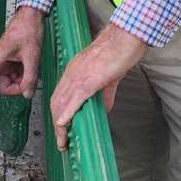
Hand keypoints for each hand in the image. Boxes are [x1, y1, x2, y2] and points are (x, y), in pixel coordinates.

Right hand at [0, 6, 44, 115]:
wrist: (31, 15)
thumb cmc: (29, 31)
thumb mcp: (33, 56)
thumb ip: (30, 77)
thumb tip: (28, 95)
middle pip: (2, 86)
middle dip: (16, 87)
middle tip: (30, 80)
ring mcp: (5, 60)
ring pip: (9, 80)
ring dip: (21, 80)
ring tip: (31, 67)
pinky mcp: (11, 59)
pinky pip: (14, 73)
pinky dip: (23, 74)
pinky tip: (30, 64)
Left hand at [48, 22, 147, 151]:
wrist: (124, 38)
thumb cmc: (118, 51)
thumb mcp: (108, 76)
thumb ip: (104, 93)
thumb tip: (104, 109)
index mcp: (74, 72)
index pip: (60, 96)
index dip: (58, 114)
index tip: (61, 130)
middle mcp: (72, 74)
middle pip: (56, 103)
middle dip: (57, 126)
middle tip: (61, 142)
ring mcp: (79, 77)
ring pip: (62, 103)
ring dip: (60, 126)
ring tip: (63, 142)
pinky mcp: (90, 80)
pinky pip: (75, 99)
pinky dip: (67, 113)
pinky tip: (63, 124)